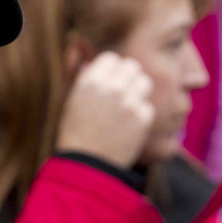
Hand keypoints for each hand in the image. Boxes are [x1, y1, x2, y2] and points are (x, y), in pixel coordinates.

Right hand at [56, 52, 154, 168]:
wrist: (88, 164)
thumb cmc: (77, 132)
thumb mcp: (73, 100)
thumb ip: (85, 77)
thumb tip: (88, 58)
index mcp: (91, 80)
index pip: (112, 58)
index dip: (112, 69)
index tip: (110, 81)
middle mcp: (112, 88)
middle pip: (132, 66)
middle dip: (128, 77)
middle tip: (122, 92)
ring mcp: (130, 103)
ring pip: (144, 82)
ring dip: (138, 91)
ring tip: (127, 106)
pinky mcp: (143, 119)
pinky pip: (148, 106)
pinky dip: (141, 114)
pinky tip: (129, 124)